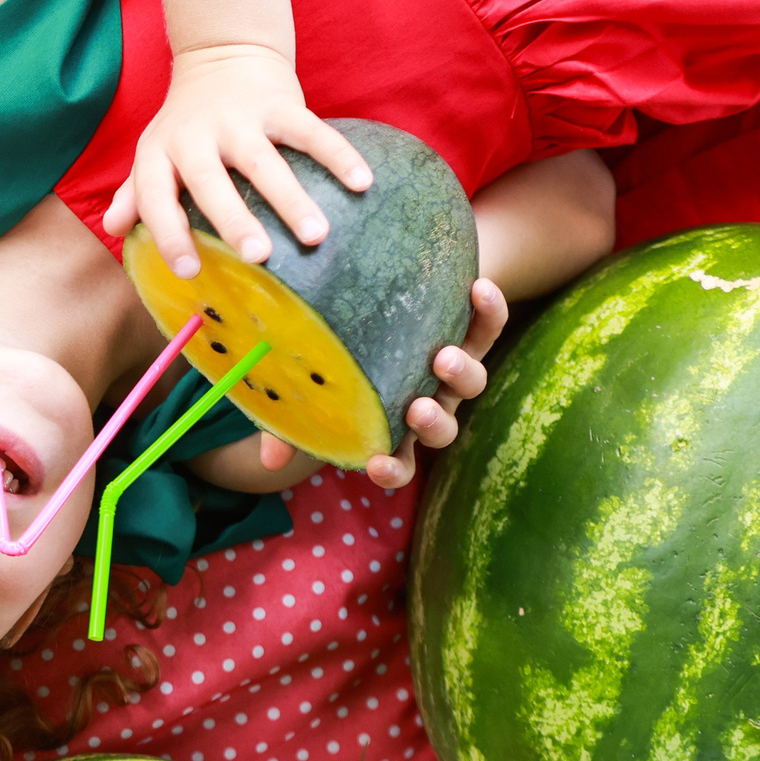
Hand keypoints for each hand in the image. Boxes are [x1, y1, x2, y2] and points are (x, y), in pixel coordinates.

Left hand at [100, 44, 372, 275]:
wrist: (222, 54)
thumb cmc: (186, 123)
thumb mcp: (154, 153)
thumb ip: (136, 194)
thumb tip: (114, 231)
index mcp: (160, 153)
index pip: (155, 197)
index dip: (168, 234)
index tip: (190, 271)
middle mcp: (196, 136)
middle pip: (212, 182)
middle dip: (234, 220)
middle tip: (259, 257)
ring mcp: (239, 118)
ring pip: (265, 161)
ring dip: (291, 198)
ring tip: (315, 234)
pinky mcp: (279, 103)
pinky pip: (312, 131)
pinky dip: (337, 155)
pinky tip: (362, 183)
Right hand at [250, 276, 508, 488]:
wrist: (369, 295)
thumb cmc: (332, 352)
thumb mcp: (308, 388)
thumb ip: (292, 423)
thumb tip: (270, 459)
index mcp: (391, 426)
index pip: (399, 463)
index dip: (393, 471)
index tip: (377, 466)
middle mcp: (425, 403)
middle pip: (441, 429)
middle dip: (432, 425)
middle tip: (417, 409)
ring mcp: (450, 371)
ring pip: (471, 383)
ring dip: (461, 375)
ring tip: (444, 357)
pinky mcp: (469, 332)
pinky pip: (487, 329)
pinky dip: (490, 313)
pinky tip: (478, 289)